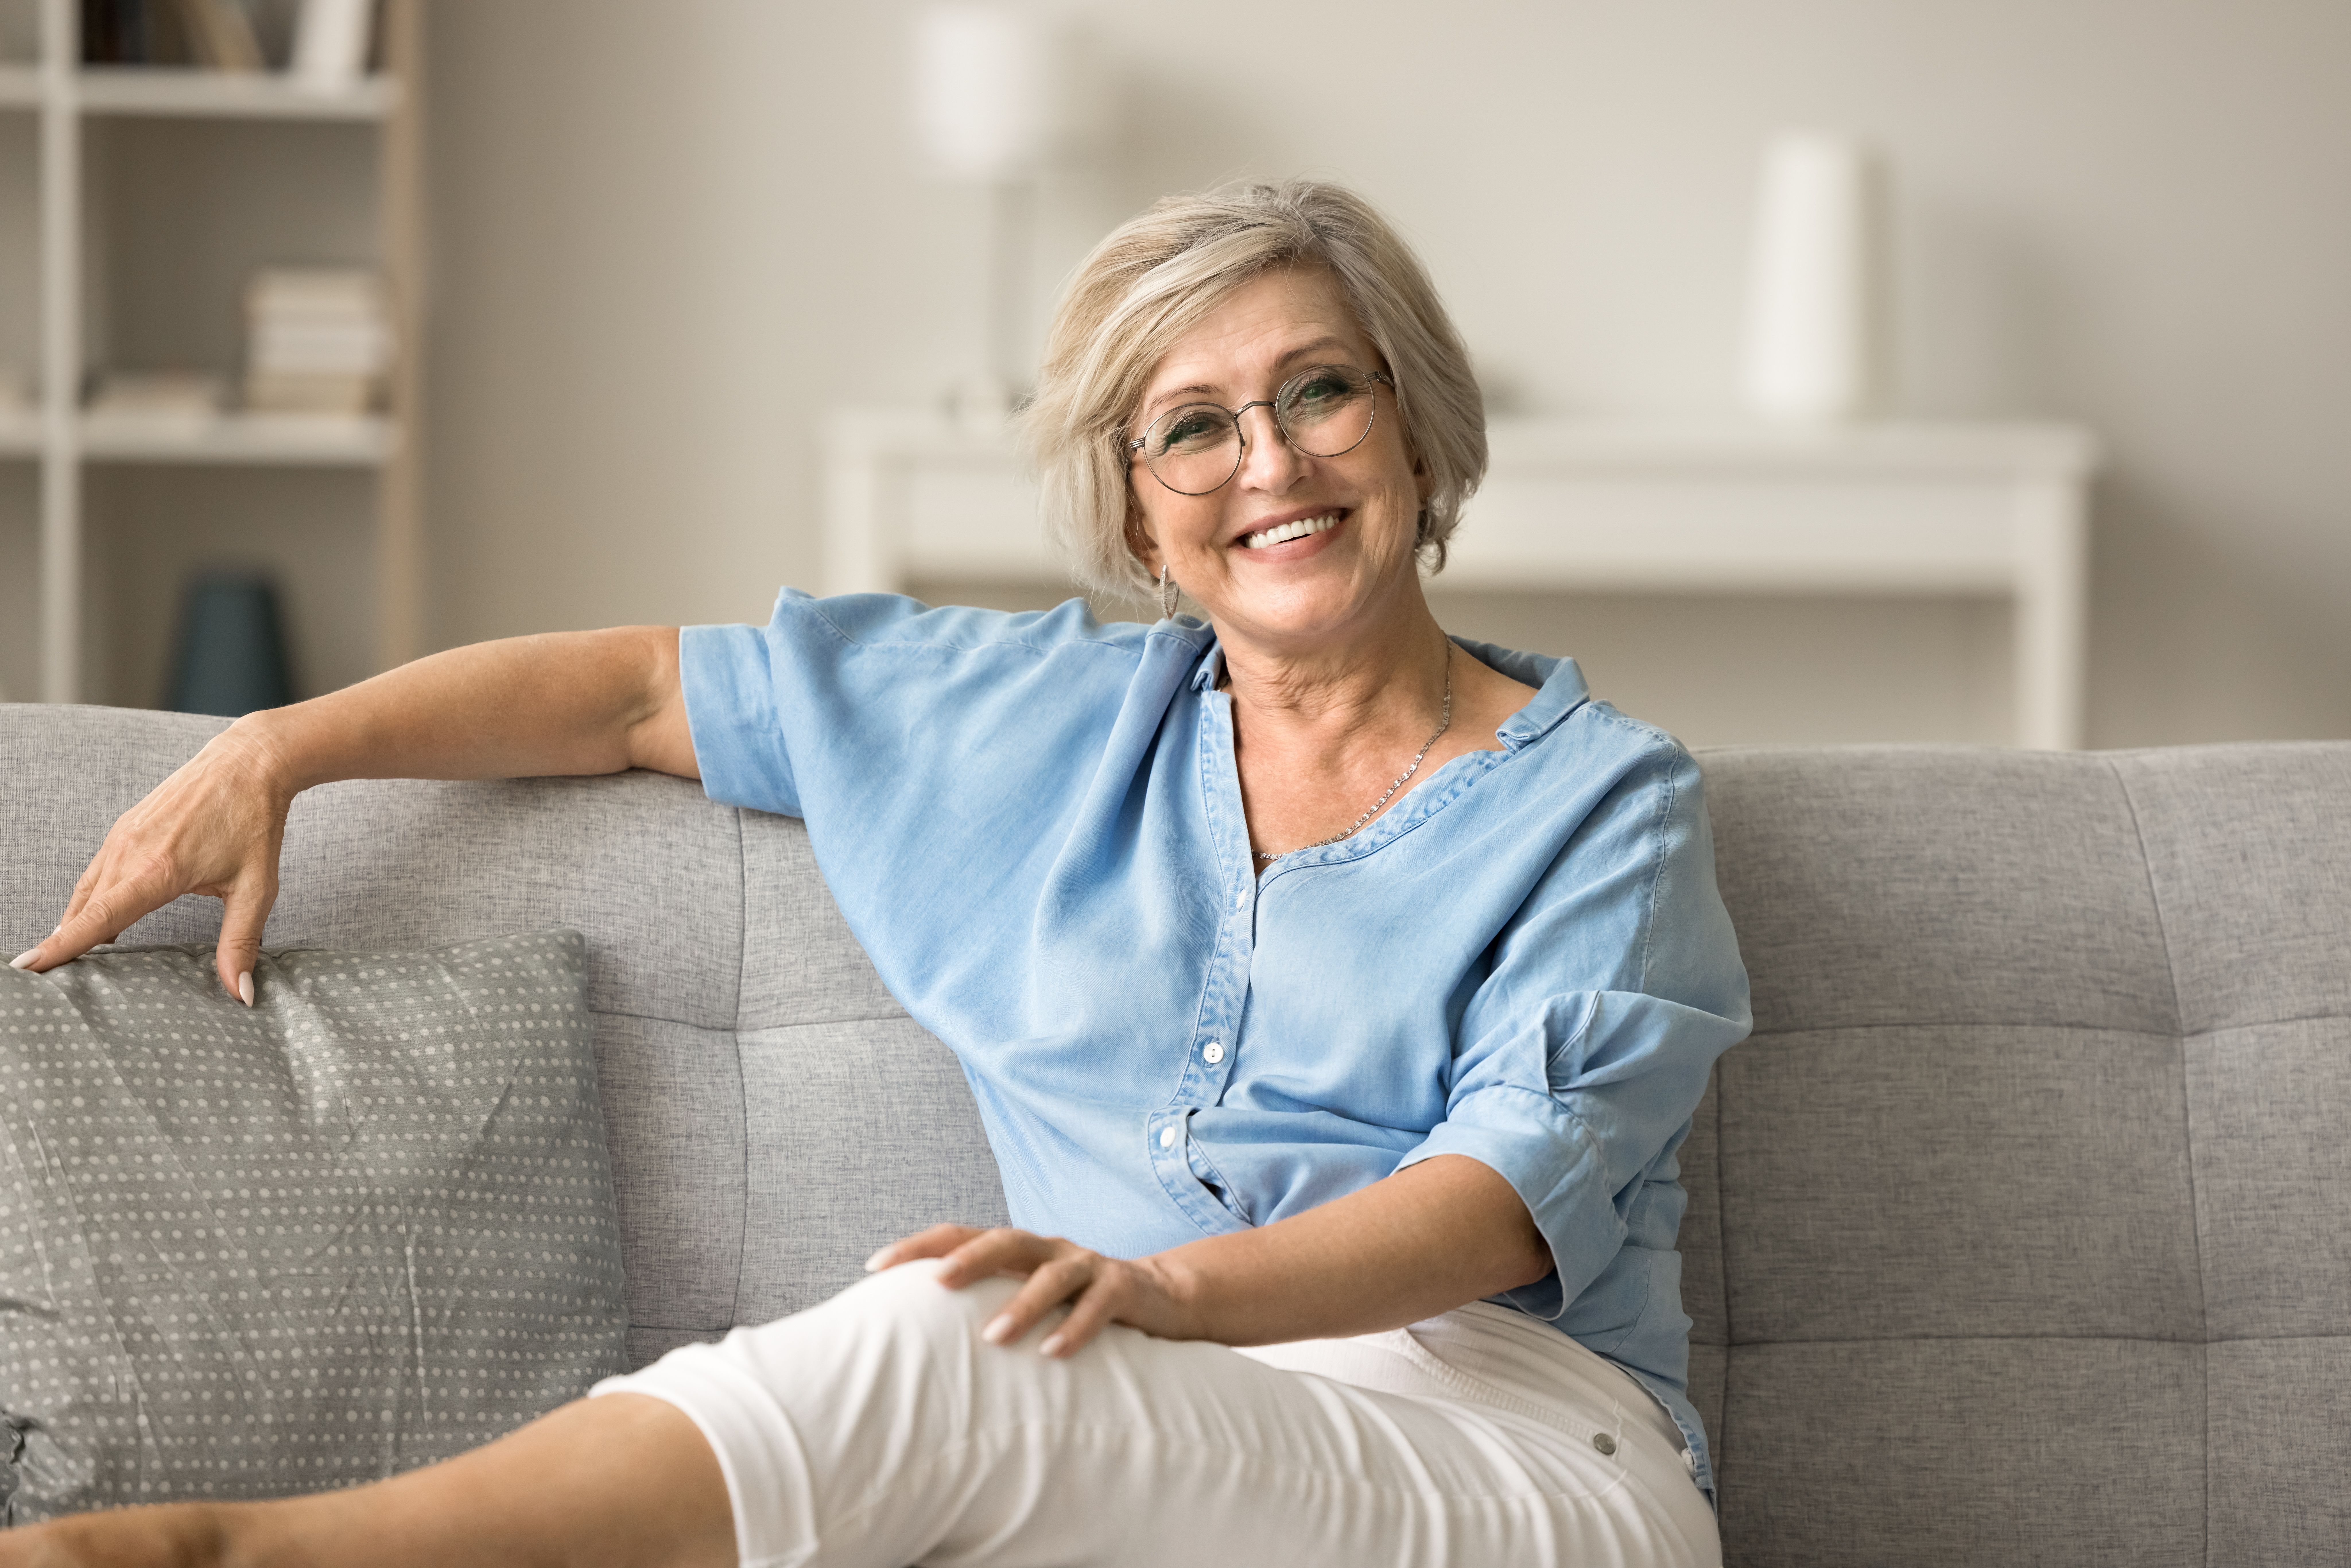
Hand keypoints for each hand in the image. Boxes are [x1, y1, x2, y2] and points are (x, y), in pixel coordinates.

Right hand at [11, 719, 294, 1003]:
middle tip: (49, 979)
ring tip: (67, 957)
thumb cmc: (255, 823)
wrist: (249, 763)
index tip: (26, 967)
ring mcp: (123, 837)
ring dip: (75, 922)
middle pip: (84, 909)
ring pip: (87, 890)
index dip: (61, 946)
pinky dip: (89, 898)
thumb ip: (242, 942)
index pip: (98, 918)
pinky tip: (96, 918)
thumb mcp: (257, 887)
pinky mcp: (126, 827)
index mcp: (158, 871)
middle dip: (63, 943)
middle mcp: (130, 852)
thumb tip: (242, 993)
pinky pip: (98, 871)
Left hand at [866, 1225, 1201, 1357]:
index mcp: (1018, 1248)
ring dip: (1022, 1304)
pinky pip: (1098, 1306)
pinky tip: (1054, 1353)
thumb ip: (984, 1301)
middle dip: (969, 1259)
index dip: (918, 1245)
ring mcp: (1086, 1264)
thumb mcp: (1028, 1294)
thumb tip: (913, 1332)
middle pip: (1004, 1239)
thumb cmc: (1075, 1302)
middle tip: (937, 1283)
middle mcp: (1048, 1248)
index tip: (873, 1266)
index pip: (960, 1234)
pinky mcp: (1122, 1287)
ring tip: (994, 1337)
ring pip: (1052, 1275)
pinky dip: (1075, 1327)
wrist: (1158, 1296)